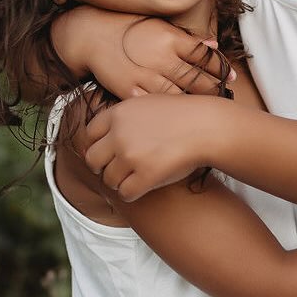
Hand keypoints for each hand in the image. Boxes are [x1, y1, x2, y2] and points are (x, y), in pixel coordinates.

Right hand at [54, 9, 231, 97]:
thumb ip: (186, 37)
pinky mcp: (131, 92)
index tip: (230, 76)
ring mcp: (146, 76)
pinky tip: (180, 116)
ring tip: (208, 108)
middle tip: (226, 96)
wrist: (91, 36)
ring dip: (196, 102)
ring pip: (180, 95)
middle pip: (197, 78)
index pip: (204, 55)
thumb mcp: (159, 25)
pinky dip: (170, 111)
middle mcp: (161, 58)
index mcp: (170, 38)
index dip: (221, 67)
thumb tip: (213, 44)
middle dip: (214, 89)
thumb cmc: (127, 27)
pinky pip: (156, 105)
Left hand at [82, 95, 212, 199]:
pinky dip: (132, 194)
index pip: (90, 135)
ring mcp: (130, 155)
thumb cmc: (182, 115)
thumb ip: (126, 114)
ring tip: (134, 178)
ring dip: (120, 182)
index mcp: (118, 113)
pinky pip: (125, 193)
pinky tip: (142, 188)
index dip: (99, 146)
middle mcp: (119, 133)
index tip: (108, 153)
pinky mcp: (145, 175)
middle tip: (117, 170)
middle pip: (93, 159)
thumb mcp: (148, 102)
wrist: (206, 126)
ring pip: (109, 179)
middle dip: (103, 167)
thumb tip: (110, 124)